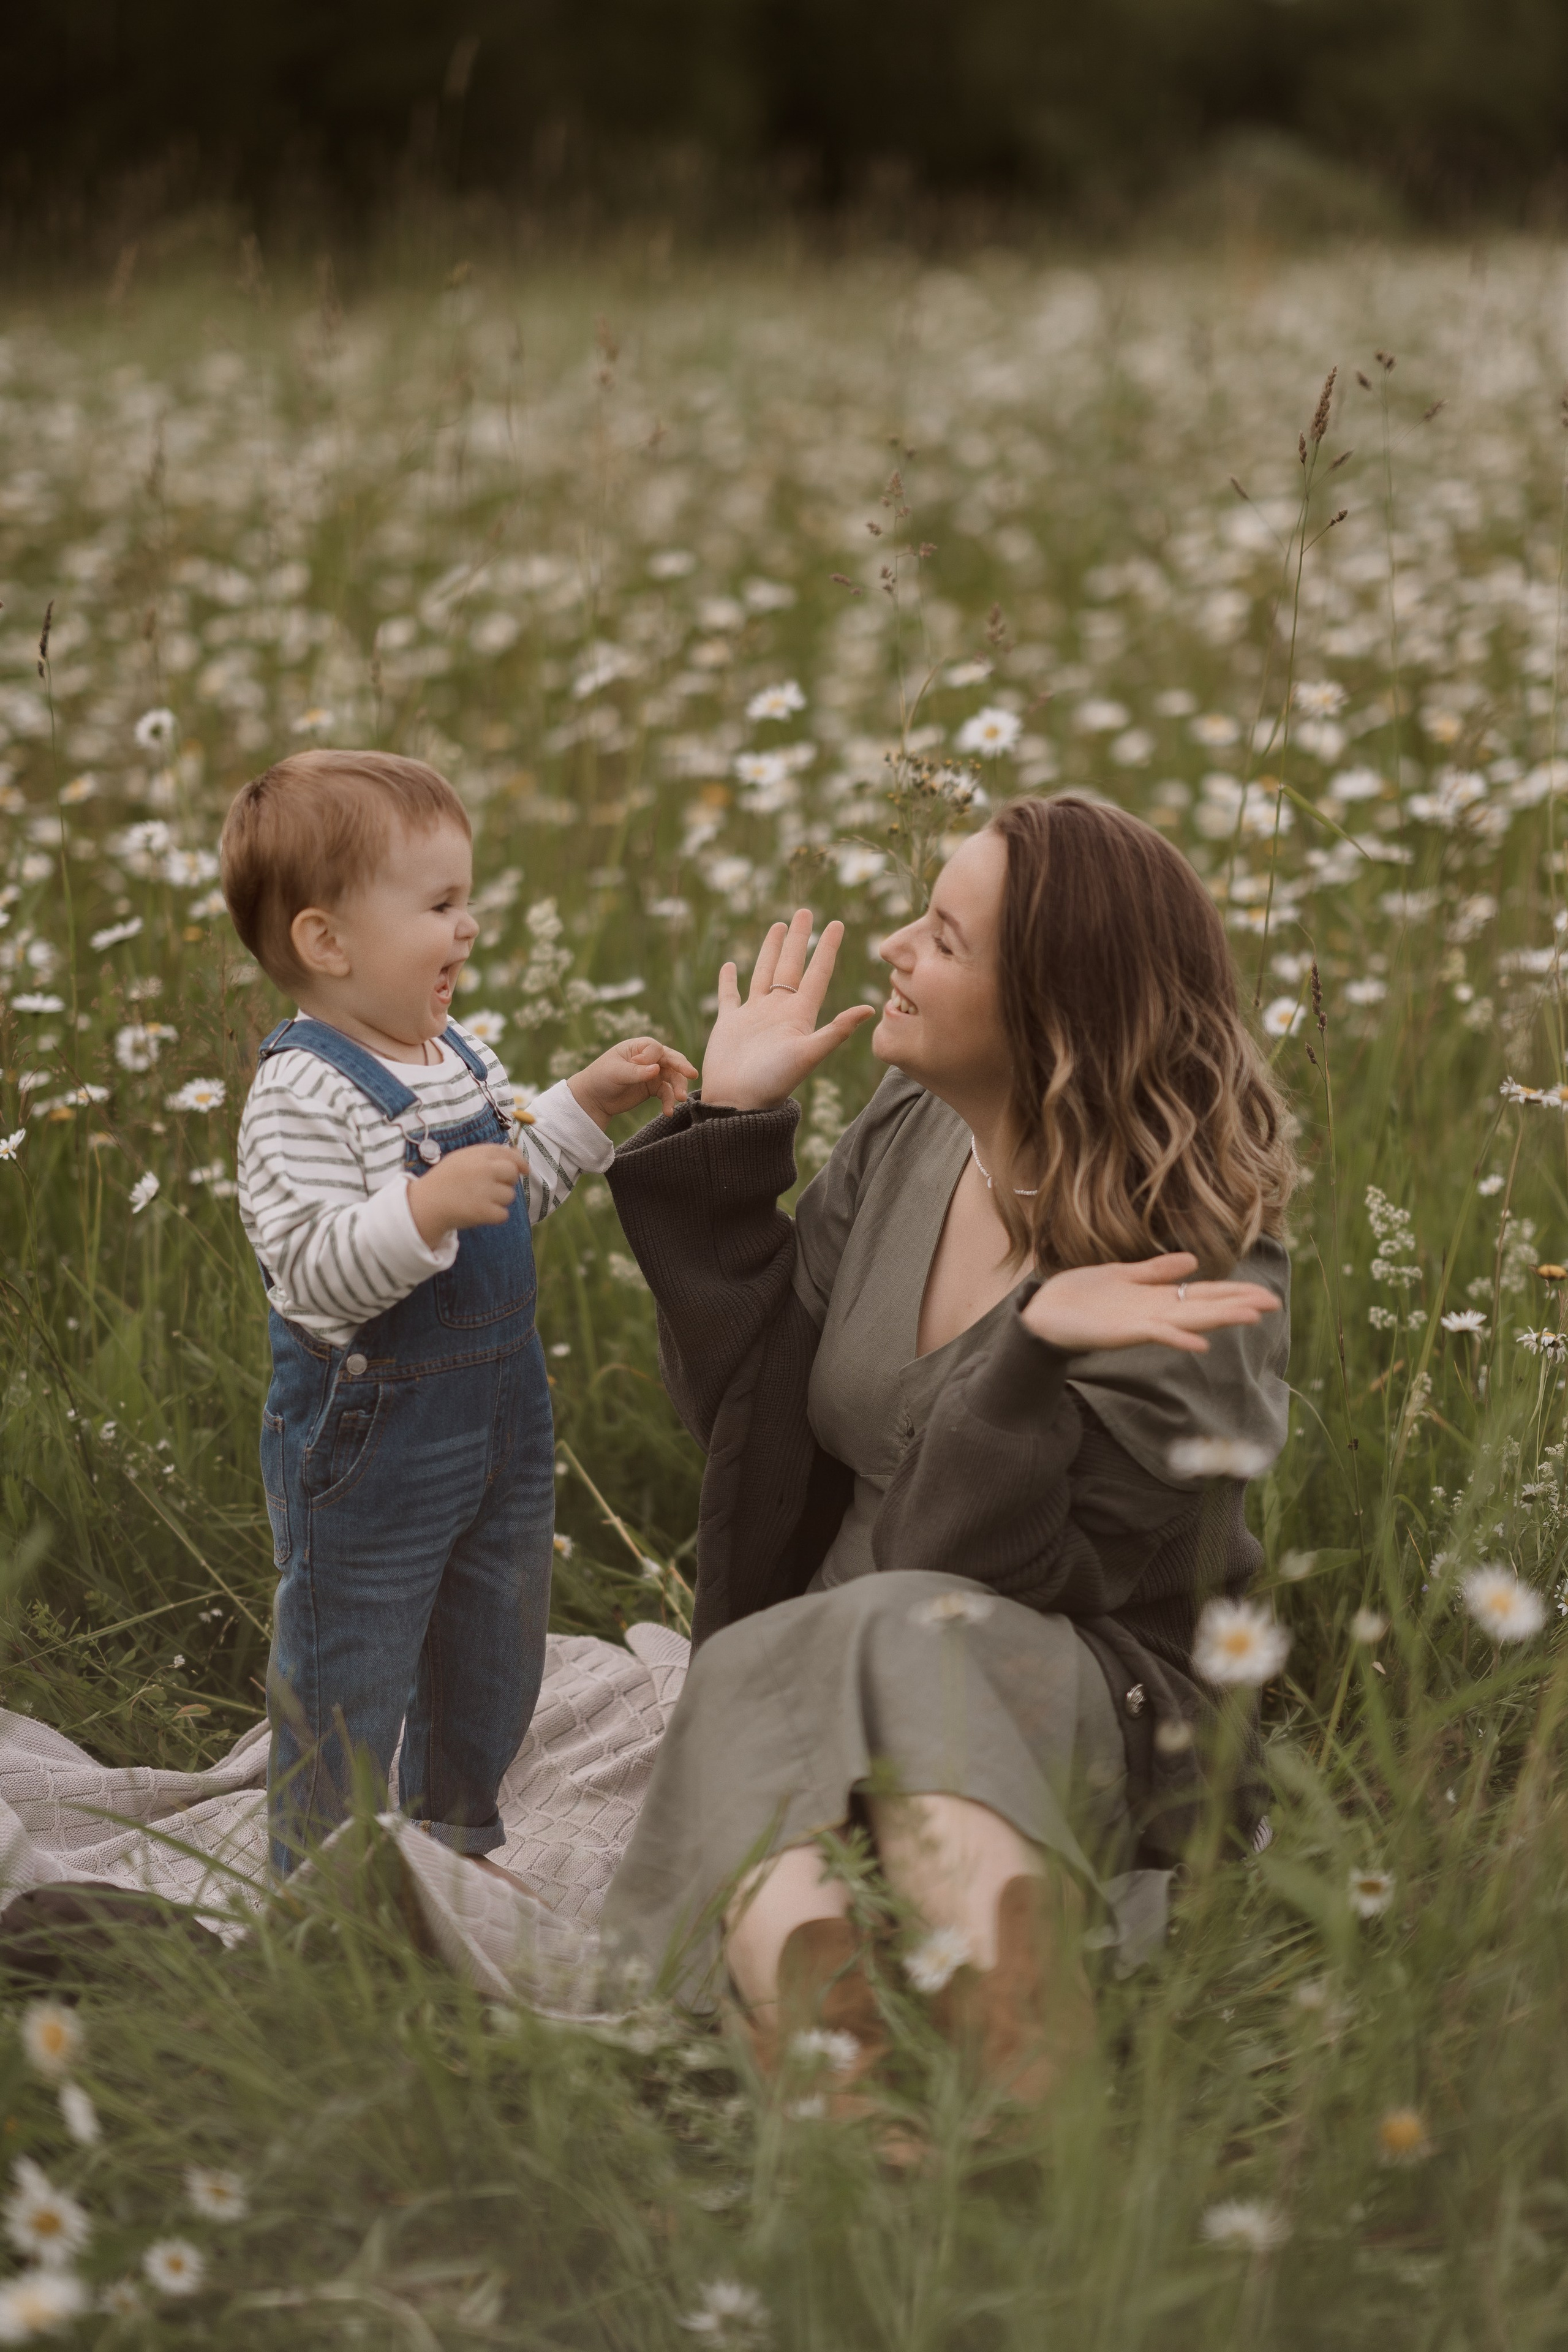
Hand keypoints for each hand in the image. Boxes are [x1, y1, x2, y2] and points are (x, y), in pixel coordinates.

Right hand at [407, 1142, 529, 1247]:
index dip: (520, 1163)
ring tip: (479, 1200)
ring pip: (510, 1196)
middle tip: (492, 1187)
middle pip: (513, 1174)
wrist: (426, 1204)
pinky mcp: (483, 1211)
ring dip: (499, 1200)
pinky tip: (480, 1213)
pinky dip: (494, 1216)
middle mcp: (483, 1169)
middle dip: (508, 1182)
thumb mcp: (464, 1158)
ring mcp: (484, 1190)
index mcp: (478, 1154)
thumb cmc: (446, 1180)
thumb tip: (519, 1153)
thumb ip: (490, 1154)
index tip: (524, 1170)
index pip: (510, 1155)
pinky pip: (503, 1215)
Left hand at [567, 1036, 698, 1129]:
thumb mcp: (616, 1073)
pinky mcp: (653, 1088)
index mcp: (638, 1047)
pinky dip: (669, 1101)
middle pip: (671, 1060)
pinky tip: (668, 1112)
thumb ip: (636, 1071)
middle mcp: (648, 1058)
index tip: (639, 1065)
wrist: (594, 1099)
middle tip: (692, 1075)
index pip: (656, 1048)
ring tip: (681, 1099)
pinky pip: (667, 1093)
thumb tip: (656, 1069)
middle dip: (681, 1067)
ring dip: (678, 1087)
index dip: (653, 1057)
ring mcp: (653, 1073)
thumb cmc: (601, 1078)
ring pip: (673, 1077)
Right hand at [701, 909, 876, 1109]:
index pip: (817, 973)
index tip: (837, 924)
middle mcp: (778, 1010)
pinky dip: (729, 980)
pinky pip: (730, 995)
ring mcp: (754, 1015)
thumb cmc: (773, 1082)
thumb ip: (836, 1031)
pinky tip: (731, 964)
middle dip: (799, 938)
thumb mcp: (808, 1054)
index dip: (827, 948)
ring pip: (764, 972)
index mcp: (799, 1014)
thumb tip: (870, 1008)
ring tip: (777, 926)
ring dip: (771, 950)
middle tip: (805, 911)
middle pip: (791, 965)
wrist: (738, 1104)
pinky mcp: (729, 1023)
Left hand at [1020, 1251, 1281, 1356]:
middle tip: (1273, 1302)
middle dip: (1238, 1303)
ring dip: (1219, 1318)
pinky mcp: (1123, 1332)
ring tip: (1250, 1316)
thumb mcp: (1122, 1274)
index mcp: (1156, 1298)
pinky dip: (1178, 1337)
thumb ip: (1156, 1270)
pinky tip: (1200, 1342)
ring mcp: (1141, 1324)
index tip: (1264, 1293)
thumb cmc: (1080, 1297)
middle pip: (1205, 1306)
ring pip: (1189, 1319)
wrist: (1043, 1313)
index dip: (1233, 1292)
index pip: (1203, 1294)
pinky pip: (1156, 1334)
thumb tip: (1193, 1261)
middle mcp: (1155, 1313)